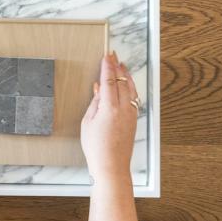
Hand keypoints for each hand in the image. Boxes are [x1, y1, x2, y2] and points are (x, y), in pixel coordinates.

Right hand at [81, 52, 138, 182]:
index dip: (107, 66)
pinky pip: (133, 98)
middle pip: (121, 82)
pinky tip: (126, 85)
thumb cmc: (96, 147)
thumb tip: (98, 89)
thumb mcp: (88, 122)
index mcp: (109, 108)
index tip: (106, 55)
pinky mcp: (133, 121)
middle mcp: (123, 109)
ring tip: (122, 66)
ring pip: (131, 89)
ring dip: (126, 76)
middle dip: (117, 67)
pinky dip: (130, 88)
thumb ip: (94, 103)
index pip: (109, 81)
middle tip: (113, 55)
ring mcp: (130, 115)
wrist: (111, 165)